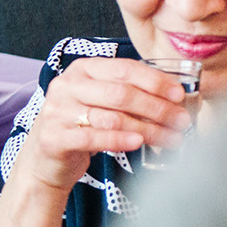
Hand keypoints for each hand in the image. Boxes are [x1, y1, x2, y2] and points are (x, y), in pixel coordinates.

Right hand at [22, 58, 188, 192]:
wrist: (44, 157)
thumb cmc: (79, 125)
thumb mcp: (98, 100)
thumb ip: (126, 93)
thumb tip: (173, 97)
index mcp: (81, 69)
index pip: (123, 68)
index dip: (154, 81)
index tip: (179, 94)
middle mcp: (67, 86)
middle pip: (121, 93)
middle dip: (157, 107)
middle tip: (181, 120)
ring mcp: (58, 111)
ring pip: (112, 118)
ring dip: (148, 129)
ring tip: (171, 138)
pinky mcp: (54, 137)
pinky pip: (94, 138)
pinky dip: (120, 141)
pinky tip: (139, 144)